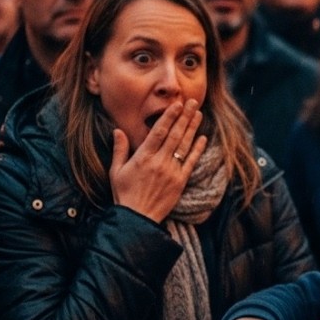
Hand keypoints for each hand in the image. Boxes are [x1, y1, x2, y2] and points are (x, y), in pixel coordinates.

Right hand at [110, 99, 206, 221]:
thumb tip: (117, 130)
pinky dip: (198, 149)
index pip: (159, 131)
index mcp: (143, 157)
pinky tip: (203, 138)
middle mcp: (159, 162)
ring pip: (184, 145)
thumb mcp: (116, 171)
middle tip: (192, 102)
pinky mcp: (180, 181)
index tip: (177, 104)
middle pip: (175, 135)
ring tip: (198, 114)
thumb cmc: (124, 194)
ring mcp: (171, 171)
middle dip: (184, 117)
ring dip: (192, 128)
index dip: (169, 116)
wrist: (137, 218)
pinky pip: (191, 162)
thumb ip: (119, 149)